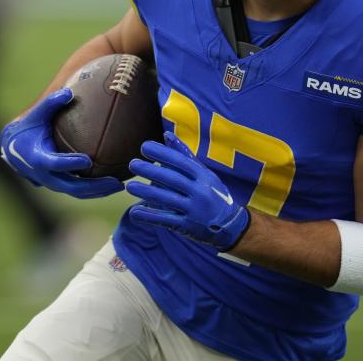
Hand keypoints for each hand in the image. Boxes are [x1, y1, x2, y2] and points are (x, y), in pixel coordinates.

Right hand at [0, 88, 123, 198]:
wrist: (13, 148)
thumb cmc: (28, 127)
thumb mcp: (36, 114)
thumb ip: (51, 103)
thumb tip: (68, 92)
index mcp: (37, 158)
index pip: (55, 164)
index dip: (70, 163)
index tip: (88, 161)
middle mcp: (44, 175)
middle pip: (71, 186)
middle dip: (94, 186)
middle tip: (115, 182)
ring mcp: (51, 183)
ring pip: (76, 192)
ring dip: (97, 192)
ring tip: (119, 186)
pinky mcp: (58, 185)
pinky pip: (77, 191)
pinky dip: (93, 191)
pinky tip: (111, 185)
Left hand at [126, 131, 249, 250]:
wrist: (232, 225)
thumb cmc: (214, 193)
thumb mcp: (204, 173)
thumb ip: (184, 155)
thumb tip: (166, 135)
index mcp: (204, 176)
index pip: (180, 162)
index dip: (162, 154)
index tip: (144, 147)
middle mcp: (200, 191)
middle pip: (172, 179)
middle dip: (151, 171)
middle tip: (132, 164)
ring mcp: (194, 210)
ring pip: (167, 199)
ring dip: (146, 193)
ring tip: (130, 186)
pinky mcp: (188, 226)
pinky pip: (166, 220)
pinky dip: (149, 216)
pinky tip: (134, 212)